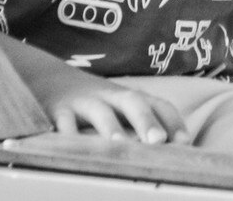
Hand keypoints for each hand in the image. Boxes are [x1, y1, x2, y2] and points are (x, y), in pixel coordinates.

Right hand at [19, 57, 188, 143]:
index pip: (159, 104)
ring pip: (99, 112)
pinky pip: (62, 121)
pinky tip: (73, 148)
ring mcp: (84, 101)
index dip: (173, 121)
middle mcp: (110, 96)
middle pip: (132, 102)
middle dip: (146, 121)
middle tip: (158, 141)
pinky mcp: (57, 109)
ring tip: (119, 145)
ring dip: (110, 127)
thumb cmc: (94, 103)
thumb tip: (174, 155)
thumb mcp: (119, 109)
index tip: (185, 142)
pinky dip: (66, 133)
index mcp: (130, 97)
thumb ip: (142, 126)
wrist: (48, 78)